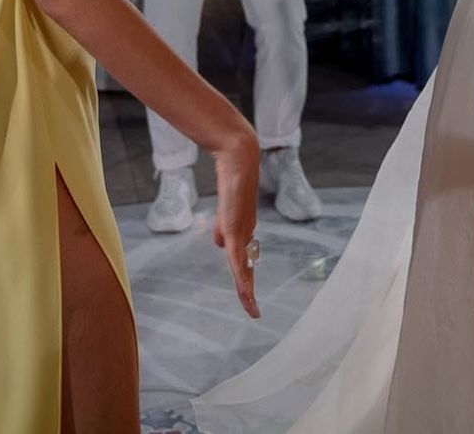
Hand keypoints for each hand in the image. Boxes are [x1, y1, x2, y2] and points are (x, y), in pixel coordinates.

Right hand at [208, 131, 261, 318]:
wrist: (238, 161)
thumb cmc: (231, 181)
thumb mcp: (225, 212)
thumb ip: (222, 228)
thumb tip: (219, 246)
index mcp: (244, 233)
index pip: (245, 262)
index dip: (246, 281)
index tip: (249, 299)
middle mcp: (247, 234)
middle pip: (247, 269)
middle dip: (249, 292)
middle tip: (254, 312)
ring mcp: (242, 232)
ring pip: (244, 266)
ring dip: (246, 288)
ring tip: (250, 306)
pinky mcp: (236, 227)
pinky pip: (237, 255)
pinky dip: (240, 272)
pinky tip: (244, 285)